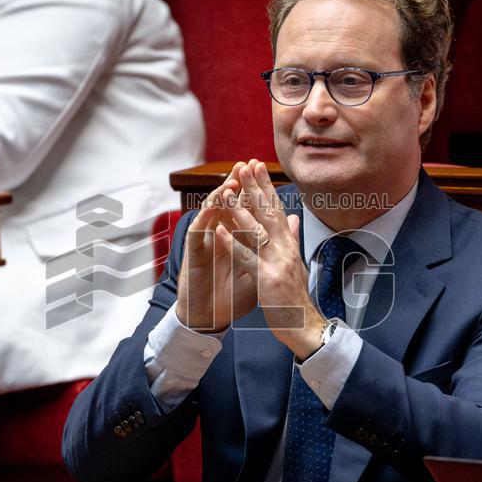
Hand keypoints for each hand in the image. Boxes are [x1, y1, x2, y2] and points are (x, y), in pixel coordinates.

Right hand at [175, 163, 255, 331]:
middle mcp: (217, 235)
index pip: (246, 209)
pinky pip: (197, 233)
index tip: (266, 174)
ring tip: (231, 181)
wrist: (208, 316)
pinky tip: (210, 208)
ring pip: (210, 214)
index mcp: (234, 237)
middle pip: (228, 205)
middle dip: (238, 185)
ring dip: (220, 197)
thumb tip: (289, 224)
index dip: (255, 192)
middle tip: (246, 164)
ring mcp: (204, 243)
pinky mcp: (192, 255)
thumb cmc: (229, 294)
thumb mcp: (256, 268)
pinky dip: (204, 220)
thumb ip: (271, 244)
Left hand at [215, 160, 325, 358]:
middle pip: (268, 212)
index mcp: (289, 244)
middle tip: (243, 166)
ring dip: (239, 209)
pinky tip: (219, 230)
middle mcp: (285, 248)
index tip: (255, 166)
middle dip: (254, 188)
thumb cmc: (296, 296)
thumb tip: (293, 216)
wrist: (305, 325)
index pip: (277, 208)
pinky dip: (231, 243)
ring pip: (256, 230)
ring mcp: (276, 263)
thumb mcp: (296, 263)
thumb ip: (292, 238)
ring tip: (226, 190)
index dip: (265, 186)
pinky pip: (246, 258)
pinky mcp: (266, 280)